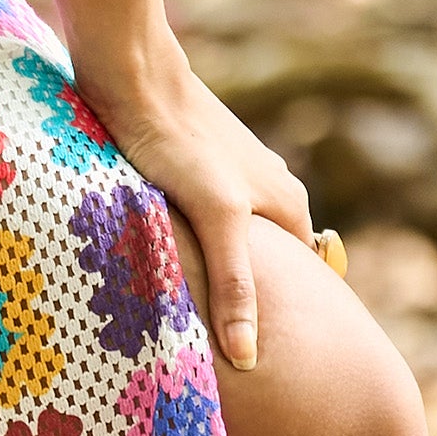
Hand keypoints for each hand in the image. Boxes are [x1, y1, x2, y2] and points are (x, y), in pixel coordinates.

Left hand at [76, 45, 311, 372]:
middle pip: (269, 262)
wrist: (132, 72)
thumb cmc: (178, 142)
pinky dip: (188, 245)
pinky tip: (157, 260)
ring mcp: (232, 177)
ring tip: (183, 312)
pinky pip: (199, 222)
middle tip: (215, 348)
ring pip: (231, 241)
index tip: (260, 363)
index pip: (304, 281)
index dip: (284, 319)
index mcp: (289, 205)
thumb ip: (235, 285)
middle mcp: (270, 189)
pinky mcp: (192, 167)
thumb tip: (250, 357)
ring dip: (214, 271)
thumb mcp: (215, 217)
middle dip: (249, 299)